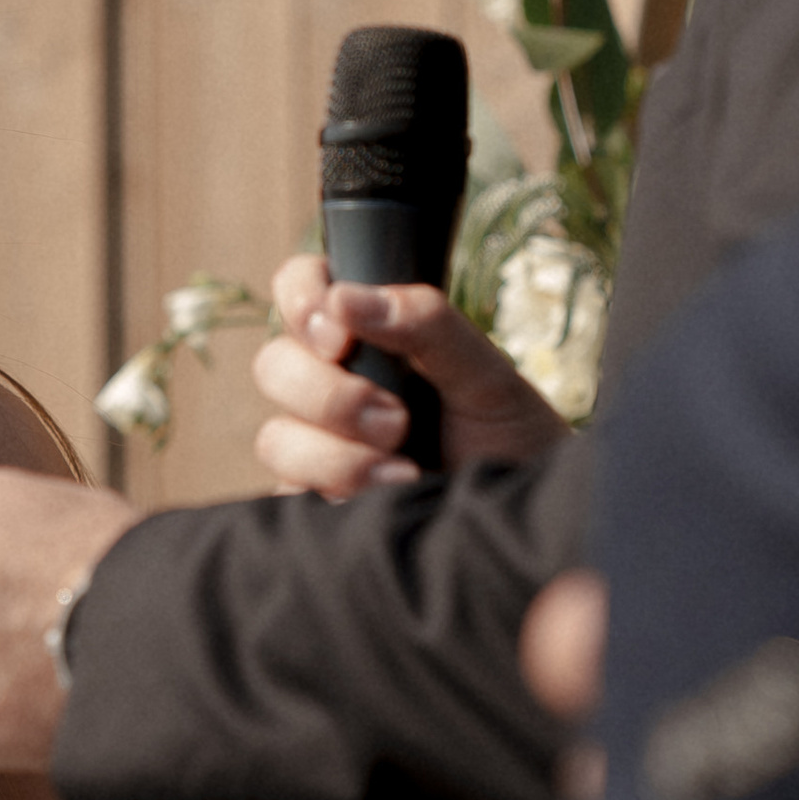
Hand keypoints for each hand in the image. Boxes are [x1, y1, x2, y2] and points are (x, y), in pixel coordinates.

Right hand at [252, 254, 572, 495]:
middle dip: (329, 396)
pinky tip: (390, 495)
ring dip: (339, 455)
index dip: (301, 302)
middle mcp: (329, 382)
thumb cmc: (507, 433)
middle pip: (273, 366)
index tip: (341, 338)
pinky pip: (288, 493)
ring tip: (405, 470)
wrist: (525, 511)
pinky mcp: (314, 501)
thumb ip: (426, 323)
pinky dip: (340, 492)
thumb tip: (345, 298)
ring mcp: (317, 445)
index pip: (300, 287)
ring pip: (276, 438)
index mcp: (364, 332)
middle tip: (396, 418)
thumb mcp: (484, 371)